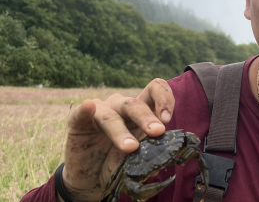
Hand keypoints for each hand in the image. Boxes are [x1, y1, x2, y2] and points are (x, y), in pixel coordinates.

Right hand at [60, 78, 174, 201]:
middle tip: (157, 131)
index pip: (154, 91)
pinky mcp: (77, 121)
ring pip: (112, 115)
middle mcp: (121, 106)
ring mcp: (99, 111)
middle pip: (136, 104)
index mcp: (140, 110)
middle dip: (147, 118)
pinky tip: (88, 107)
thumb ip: (153, 149)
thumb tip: (170, 153)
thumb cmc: (120, 162)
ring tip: (131, 148)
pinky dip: (85, 110)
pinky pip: (81, 113)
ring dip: (122, 131)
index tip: (167, 119)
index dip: (164, 99)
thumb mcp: (140, 156)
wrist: (91, 179)